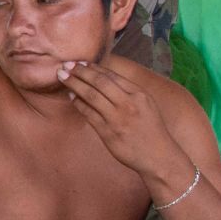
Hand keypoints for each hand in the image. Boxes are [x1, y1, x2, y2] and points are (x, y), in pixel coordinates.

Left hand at [57, 62, 188, 182]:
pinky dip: (78, 103)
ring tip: (62, 77)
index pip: (112, 76)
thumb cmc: (151, 130)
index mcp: (139, 94)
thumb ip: (128, 92)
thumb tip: (104, 78)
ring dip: (74, 84)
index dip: (93, 68)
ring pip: (91, 95)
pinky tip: (71, 96)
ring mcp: (117, 118)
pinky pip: (88, 113)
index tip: (80, 63)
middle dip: (80, 72)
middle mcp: (128, 104)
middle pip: (99, 82)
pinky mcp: (108, 132)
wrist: (158, 156)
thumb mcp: (147, 105)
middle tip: (65, 65)